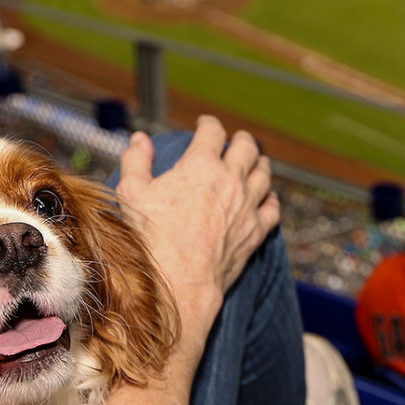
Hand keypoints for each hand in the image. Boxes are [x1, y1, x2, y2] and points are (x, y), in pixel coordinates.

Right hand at [115, 115, 279, 302]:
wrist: (178, 280)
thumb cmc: (151, 237)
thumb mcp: (132, 192)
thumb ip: (136, 160)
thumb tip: (140, 139)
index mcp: (201, 165)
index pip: (213, 132)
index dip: (209, 124)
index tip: (205, 125)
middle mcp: (231, 180)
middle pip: (248, 147)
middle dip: (241, 139)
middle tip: (236, 139)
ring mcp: (248, 205)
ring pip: (264, 173)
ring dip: (260, 163)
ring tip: (255, 162)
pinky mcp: (257, 230)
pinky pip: (273, 207)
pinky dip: (270, 198)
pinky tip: (266, 197)